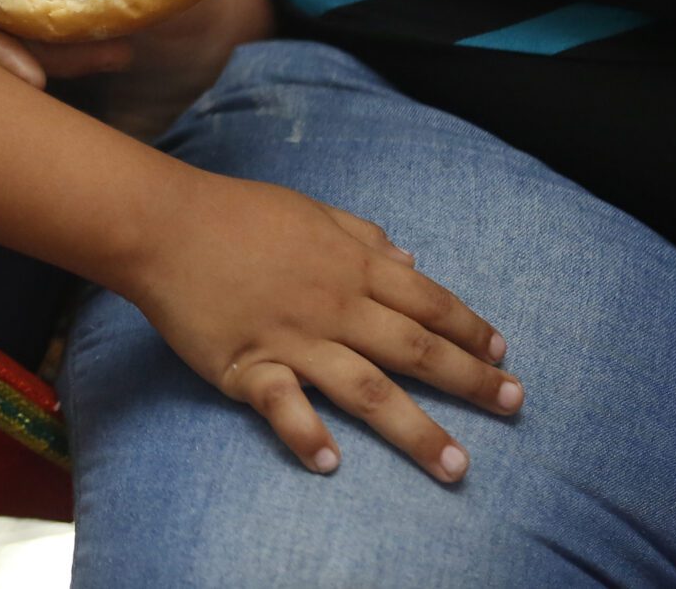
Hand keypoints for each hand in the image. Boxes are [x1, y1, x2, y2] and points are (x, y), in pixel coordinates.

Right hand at [117, 171, 521, 481]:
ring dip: (416, 430)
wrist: (161, 224)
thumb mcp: (309, 210)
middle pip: (415, 350)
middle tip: (514, 406)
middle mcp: (334, 306)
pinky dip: (305, 433)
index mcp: (350, 266)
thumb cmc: (234, 212)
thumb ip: (362, 236)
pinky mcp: (248, 365)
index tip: (502, 353)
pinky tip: (331, 462)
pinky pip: (284, 404)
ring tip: (455, 465)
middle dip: (472, 381)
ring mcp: (293, 339)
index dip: (469, 328)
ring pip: (369, 390)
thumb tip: (410, 261)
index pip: (427, 301)